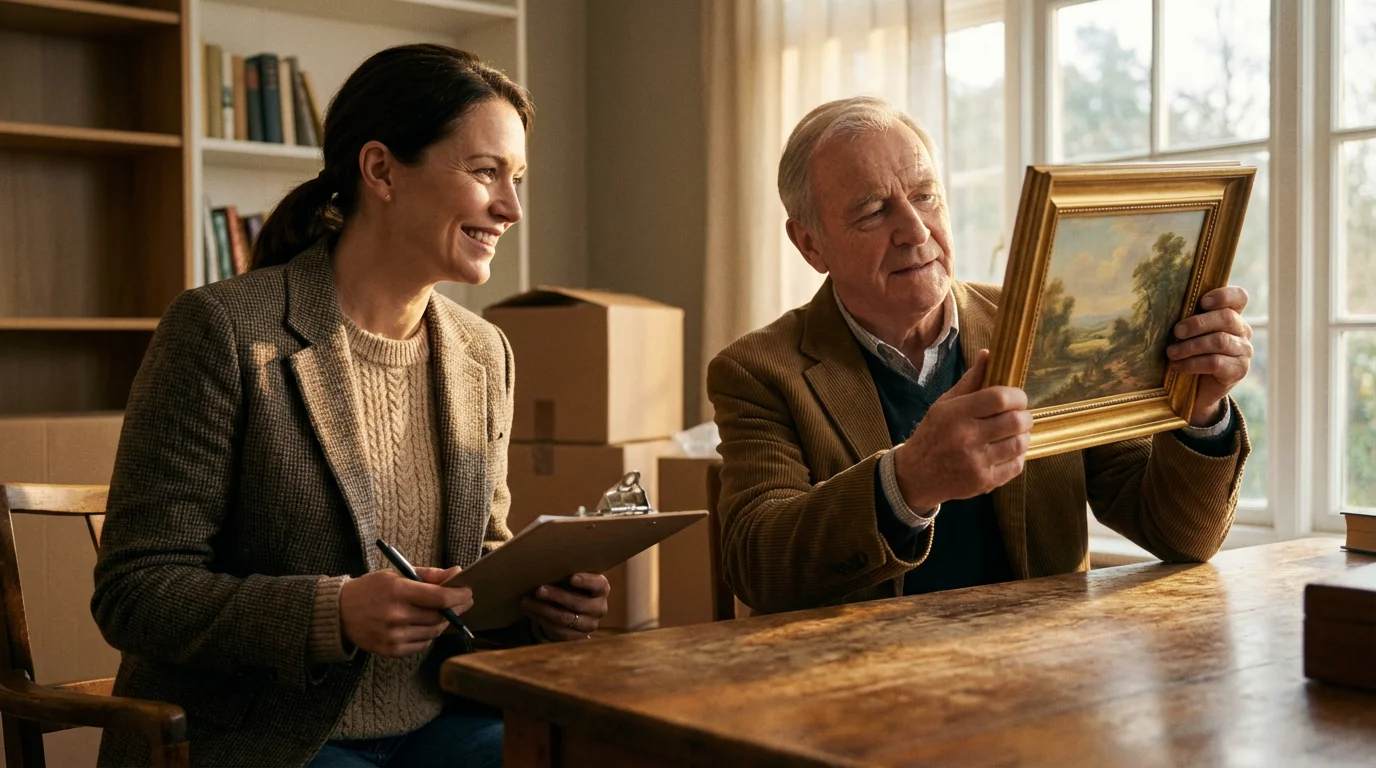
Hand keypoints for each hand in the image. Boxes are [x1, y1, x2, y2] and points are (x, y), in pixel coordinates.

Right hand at [339, 565, 471, 657]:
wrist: (339, 613)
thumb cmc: (371, 589)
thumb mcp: (397, 574)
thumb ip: (429, 575)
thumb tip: (457, 573)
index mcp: (398, 592)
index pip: (440, 597)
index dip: (459, 596)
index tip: (469, 592)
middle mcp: (396, 616)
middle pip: (439, 617)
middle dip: (455, 609)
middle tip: (462, 602)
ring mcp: (393, 636)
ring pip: (433, 632)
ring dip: (443, 622)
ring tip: (444, 612)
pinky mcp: (391, 651)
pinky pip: (422, 644)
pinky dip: (428, 634)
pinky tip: (424, 624)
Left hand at [520, 573, 609, 641]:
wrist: (571, 610)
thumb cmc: (570, 586)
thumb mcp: (571, 577)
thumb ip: (565, 572)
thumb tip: (544, 566)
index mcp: (601, 589)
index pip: (599, 585)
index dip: (587, 581)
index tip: (572, 578)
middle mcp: (599, 608)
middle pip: (578, 603)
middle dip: (556, 596)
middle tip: (539, 590)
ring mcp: (589, 625)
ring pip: (565, 618)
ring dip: (543, 609)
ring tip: (526, 602)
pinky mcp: (577, 638)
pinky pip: (558, 631)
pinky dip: (541, 620)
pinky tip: (530, 612)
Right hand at [891, 349, 1031, 510]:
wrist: (915, 475)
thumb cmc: (932, 435)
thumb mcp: (944, 405)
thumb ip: (970, 381)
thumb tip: (988, 355)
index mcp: (956, 413)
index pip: (1000, 398)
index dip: (1017, 396)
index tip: (1018, 398)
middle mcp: (966, 437)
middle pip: (1015, 421)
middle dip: (1025, 416)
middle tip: (1020, 416)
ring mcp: (976, 462)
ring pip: (1020, 444)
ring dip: (1023, 436)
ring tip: (1014, 433)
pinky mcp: (984, 481)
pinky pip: (1016, 465)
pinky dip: (1018, 456)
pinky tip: (1008, 451)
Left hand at [1166, 286, 1252, 426]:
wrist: (1197, 390)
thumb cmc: (1190, 353)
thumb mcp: (1189, 333)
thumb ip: (1189, 319)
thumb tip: (1165, 307)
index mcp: (1232, 315)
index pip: (1239, 297)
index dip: (1223, 296)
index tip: (1202, 302)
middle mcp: (1242, 331)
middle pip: (1226, 318)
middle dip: (1197, 323)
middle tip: (1176, 332)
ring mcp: (1243, 351)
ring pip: (1220, 341)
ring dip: (1191, 346)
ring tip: (1171, 352)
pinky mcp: (1239, 370)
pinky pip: (1215, 362)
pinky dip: (1193, 363)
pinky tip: (1178, 366)